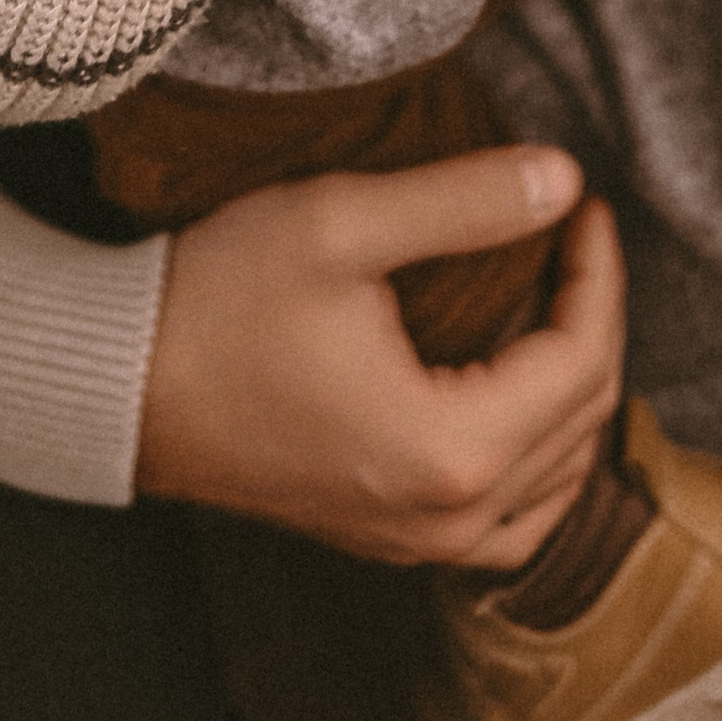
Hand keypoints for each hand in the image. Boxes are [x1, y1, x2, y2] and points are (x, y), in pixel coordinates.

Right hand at [135, 147, 623, 568]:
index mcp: (449, 448)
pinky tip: (523, 403)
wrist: (122, 382)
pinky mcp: (385, 537)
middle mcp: (446, 517)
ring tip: (557, 297)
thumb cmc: (220, 297)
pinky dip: (538, 460)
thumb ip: (464, 201)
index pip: (581, 360)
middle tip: (572, 229)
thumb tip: (564, 179)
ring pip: (554, 480)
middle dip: (593, 316)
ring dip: (574, 389)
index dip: (599, 270)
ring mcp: (415, 541)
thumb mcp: (341, 223)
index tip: (585, 198)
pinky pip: (508, 521)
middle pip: (580, 421)